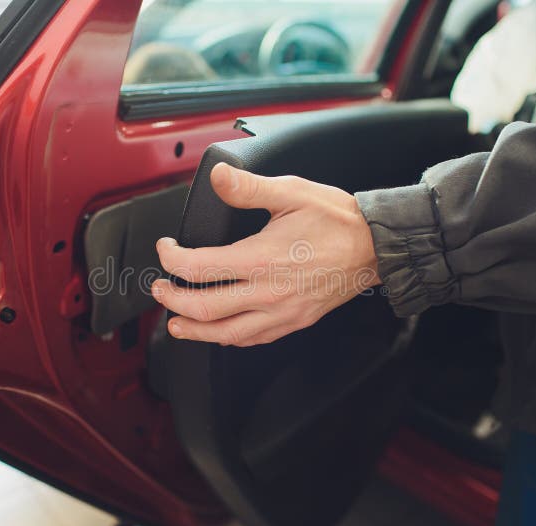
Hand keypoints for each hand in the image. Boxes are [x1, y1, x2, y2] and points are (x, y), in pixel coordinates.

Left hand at [152, 163, 379, 346]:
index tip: (166, 250)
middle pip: (205, 309)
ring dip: (195, 331)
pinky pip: (254, 339)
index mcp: (262, 259)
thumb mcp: (292, 192)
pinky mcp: (295, 321)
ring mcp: (282, 312)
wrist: (375, 247)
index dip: (173, 260)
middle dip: (173, 301)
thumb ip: (248, 187)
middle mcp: (268, 292)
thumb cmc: (337, 219)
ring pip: (226, 334)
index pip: (199, 268)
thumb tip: (216, 177)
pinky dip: (228, 338)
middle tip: (160, 289)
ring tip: (176, 324)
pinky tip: (219, 332)